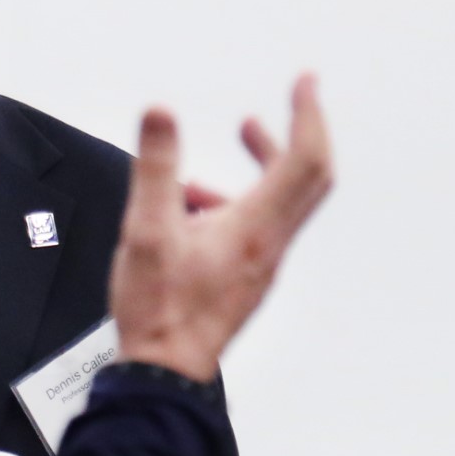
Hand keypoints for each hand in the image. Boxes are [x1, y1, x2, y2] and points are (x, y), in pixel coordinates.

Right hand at [110, 76, 334, 382]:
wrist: (165, 373)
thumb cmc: (159, 311)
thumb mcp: (145, 230)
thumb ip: (156, 167)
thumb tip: (162, 114)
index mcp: (256, 227)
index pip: (304, 157)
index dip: (308, 113)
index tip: (305, 82)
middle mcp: (270, 244)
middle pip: (306, 177)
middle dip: (289, 135)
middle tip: (270, 112)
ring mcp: (263, 263)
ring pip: (277, 203)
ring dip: (248, 176)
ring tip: (190, 183)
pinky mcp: (248, 278)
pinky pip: (256, 227)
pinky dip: (231, 205)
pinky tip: (186, 217)